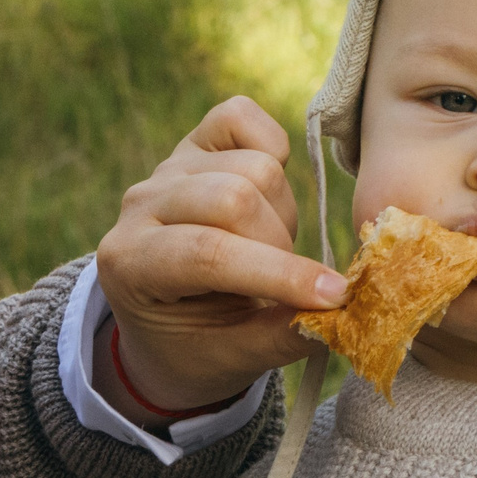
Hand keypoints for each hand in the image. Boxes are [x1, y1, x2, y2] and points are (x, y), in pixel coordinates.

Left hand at [93, 95, 347, 416]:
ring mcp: (166, 168)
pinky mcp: (195, 142)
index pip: (207, 252)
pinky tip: (267, 197)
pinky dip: (272, 150)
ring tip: (268, 251)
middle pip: (236, 197)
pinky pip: (242, 118)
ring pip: (255, 167)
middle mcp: (138, 205)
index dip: (278, 273)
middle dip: (280, 248)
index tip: (333, 297)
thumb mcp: (235, 359)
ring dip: (281, 215)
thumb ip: (284, 337)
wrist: (171, 321)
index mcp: (130, 263)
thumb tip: (346, 315)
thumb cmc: (200, 346)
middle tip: (283, 286)